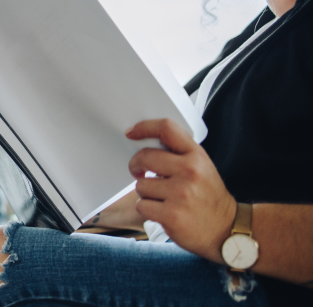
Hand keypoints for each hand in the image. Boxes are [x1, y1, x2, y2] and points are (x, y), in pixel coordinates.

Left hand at [126, 119, 235, 262]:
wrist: (227, 230)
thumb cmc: (208, 196)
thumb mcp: (202, 167)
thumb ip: (179, 154)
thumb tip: (146, 143)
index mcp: (196, 156)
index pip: (167, 129)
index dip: (144, 127)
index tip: (131, 132)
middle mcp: (189, 171)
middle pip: (144, 156)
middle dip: (135, 165)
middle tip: (138, 172)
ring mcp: (180, 193)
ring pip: (140, 185)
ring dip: (145, 193)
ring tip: (161, 198)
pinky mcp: (171, 215)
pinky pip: (142, 205)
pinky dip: (147, 209)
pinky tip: (161, 211)